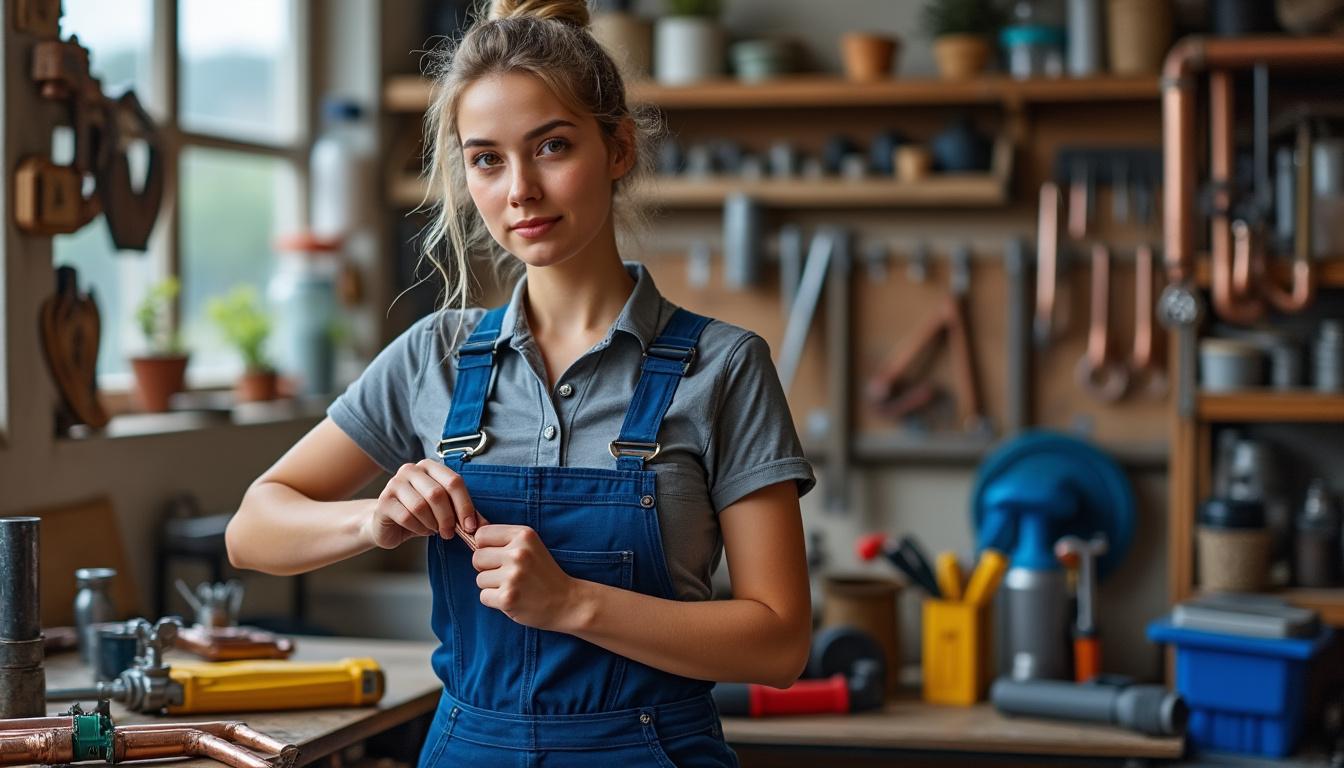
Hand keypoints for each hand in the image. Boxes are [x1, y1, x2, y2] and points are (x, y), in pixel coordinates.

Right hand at [364, 459, 479, 549]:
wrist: (389, 524)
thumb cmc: (422, 515)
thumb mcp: (446, 512)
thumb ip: (464, 515)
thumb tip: (484, 527)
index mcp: (430, 466)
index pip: (453, 481)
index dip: (465, 505)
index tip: (470, 526)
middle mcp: (411, 469)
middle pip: (437, 494)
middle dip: (448, 518)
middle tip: (450, 533)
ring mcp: (394, 483)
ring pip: (421, 506)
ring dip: (432, 524)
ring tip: (434, 530)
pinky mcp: (384, 501)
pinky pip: (406, 516)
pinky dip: (418, 528)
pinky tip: (421, 530)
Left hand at [472, 525, 576, 631]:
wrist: (567, 601)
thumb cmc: (543, 573)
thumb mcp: (530, 546)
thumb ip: (503, 538)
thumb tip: (470, 526)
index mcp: (524, 535)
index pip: (482, 535)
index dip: (486, 547)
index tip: (501, 556)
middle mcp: (518, 553)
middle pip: (477, 557)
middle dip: (487, 568)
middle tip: (509, 574)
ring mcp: (513, 576)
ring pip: (480, 579)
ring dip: (492, 586)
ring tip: (515, 587)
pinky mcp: (508, 598)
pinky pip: (483, 596)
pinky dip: (495, 601)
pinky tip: (514, 599)